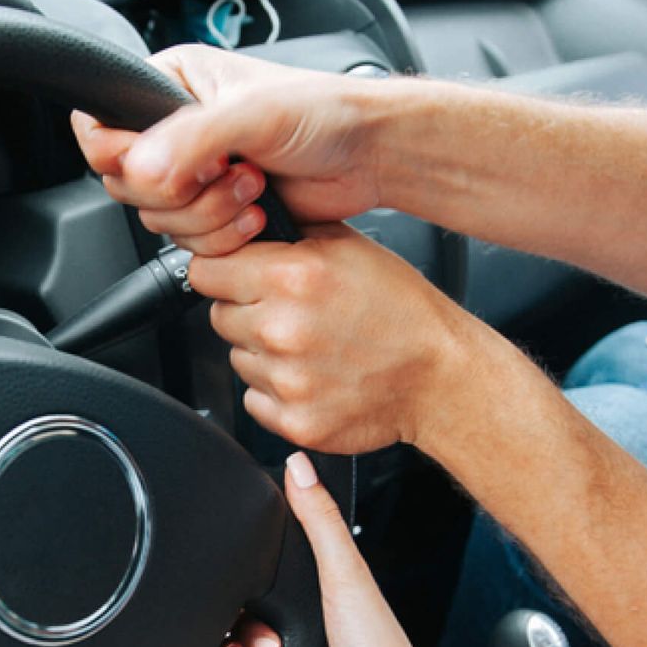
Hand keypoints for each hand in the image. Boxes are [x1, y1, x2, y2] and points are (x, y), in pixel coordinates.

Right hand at [72, 45, 387, 254]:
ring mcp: (192, 174)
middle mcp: (172, 130)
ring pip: (157, 221)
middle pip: (127, 187)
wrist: (367, 156)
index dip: (126, 157)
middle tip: (228, 171)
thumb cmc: (323, 113)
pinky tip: (257, 214)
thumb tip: (139, 170)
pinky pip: (188, 245)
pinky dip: (224, 239)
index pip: (100, 129)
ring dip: (210, 217)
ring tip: (254, 188)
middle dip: (183, 193)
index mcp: (168, 85)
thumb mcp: (251, 114)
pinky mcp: (213, 212)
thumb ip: (190, 139)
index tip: (172, 162)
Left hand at [193, 222, 473, 453]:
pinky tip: (314, 376)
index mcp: (291, 278)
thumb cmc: (403, 310)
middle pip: (218, 316)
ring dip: (263, 353)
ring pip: (238, 359)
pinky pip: (255, 400)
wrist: (440, 377)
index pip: (205, 271)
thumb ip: (288, 232)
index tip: (237, 277)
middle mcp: (282, 330)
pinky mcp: (294, 421)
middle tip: (292, 314)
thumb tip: (241, 225)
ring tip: (312, 346)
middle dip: (247, 312)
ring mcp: (287, 381)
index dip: (223, 271)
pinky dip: (276, 391)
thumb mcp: (350, 245)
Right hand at [204, 453, 434, 646]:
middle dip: (232, 617)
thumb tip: (299, 466)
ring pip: (232, 641)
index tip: (235, 569)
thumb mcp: (346, 575)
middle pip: (241, 604)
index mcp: (321, 586)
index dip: (243, 564)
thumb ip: (320, 521)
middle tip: (257, 630)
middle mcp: (304, 619)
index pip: (267, 562)